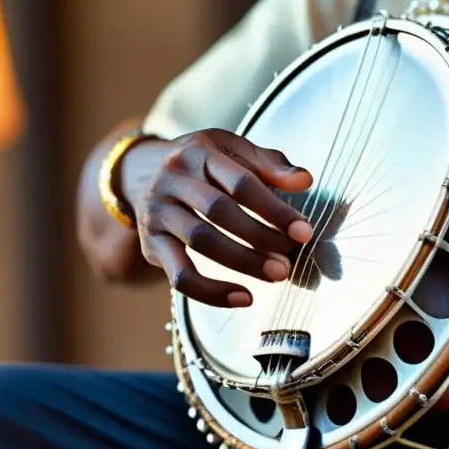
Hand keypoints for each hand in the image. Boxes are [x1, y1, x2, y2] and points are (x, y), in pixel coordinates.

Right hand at [124, 129, 313, 307]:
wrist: (144, 172)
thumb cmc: (204, 164)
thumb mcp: (234, 150)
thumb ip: (270, 164)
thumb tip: (304, 180)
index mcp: (200, 151)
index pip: (241, 182)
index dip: (274, 209)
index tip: (303, 231)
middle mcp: (174, 179)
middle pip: (219, 211)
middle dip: (260, 237)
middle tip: (291, 258)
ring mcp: (158, 211)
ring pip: (201, 241)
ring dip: (243, 262)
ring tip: (277, 274)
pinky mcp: (151, 244)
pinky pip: (180, 275)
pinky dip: (212, 292)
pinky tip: (244, 297)